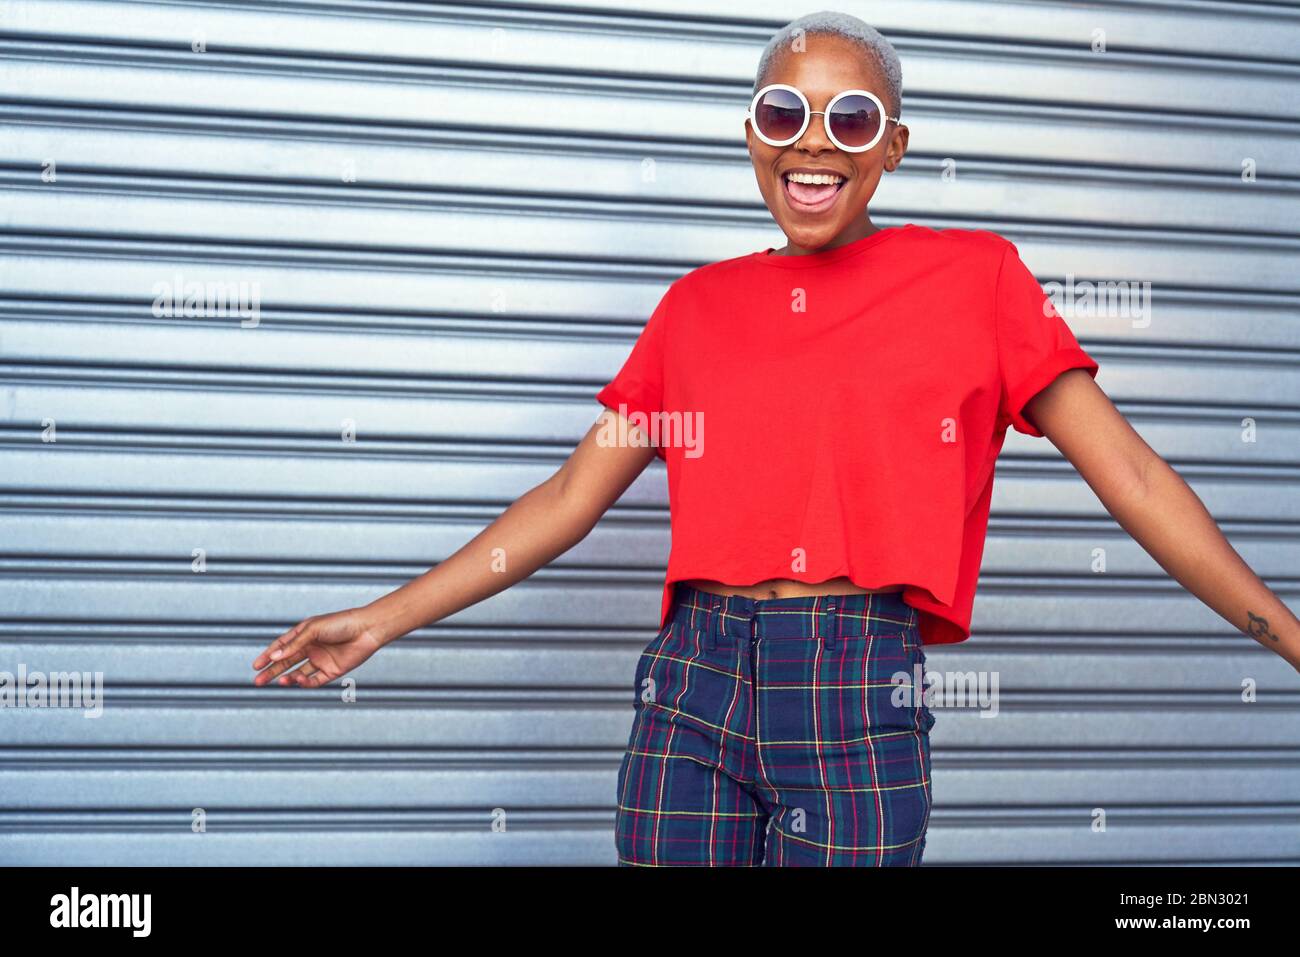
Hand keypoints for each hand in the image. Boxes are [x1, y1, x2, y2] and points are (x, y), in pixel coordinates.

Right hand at [252, 608, 383, 687]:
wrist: (367, 630)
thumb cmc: (340, 623)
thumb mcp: (313, 630)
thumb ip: (294, 644)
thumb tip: (273, 656)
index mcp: (304, 634)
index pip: (281, 646)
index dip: (268, 656)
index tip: (255, 666)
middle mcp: (311, 648)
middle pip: (287, 662)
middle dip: (272, 672)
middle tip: (258, 681)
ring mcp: (321, 660)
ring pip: (298, 673)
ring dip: (287, 678)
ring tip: (280, 681)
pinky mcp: (331, 671)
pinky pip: (314, 680)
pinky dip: (304, 682)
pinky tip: (297, 680)